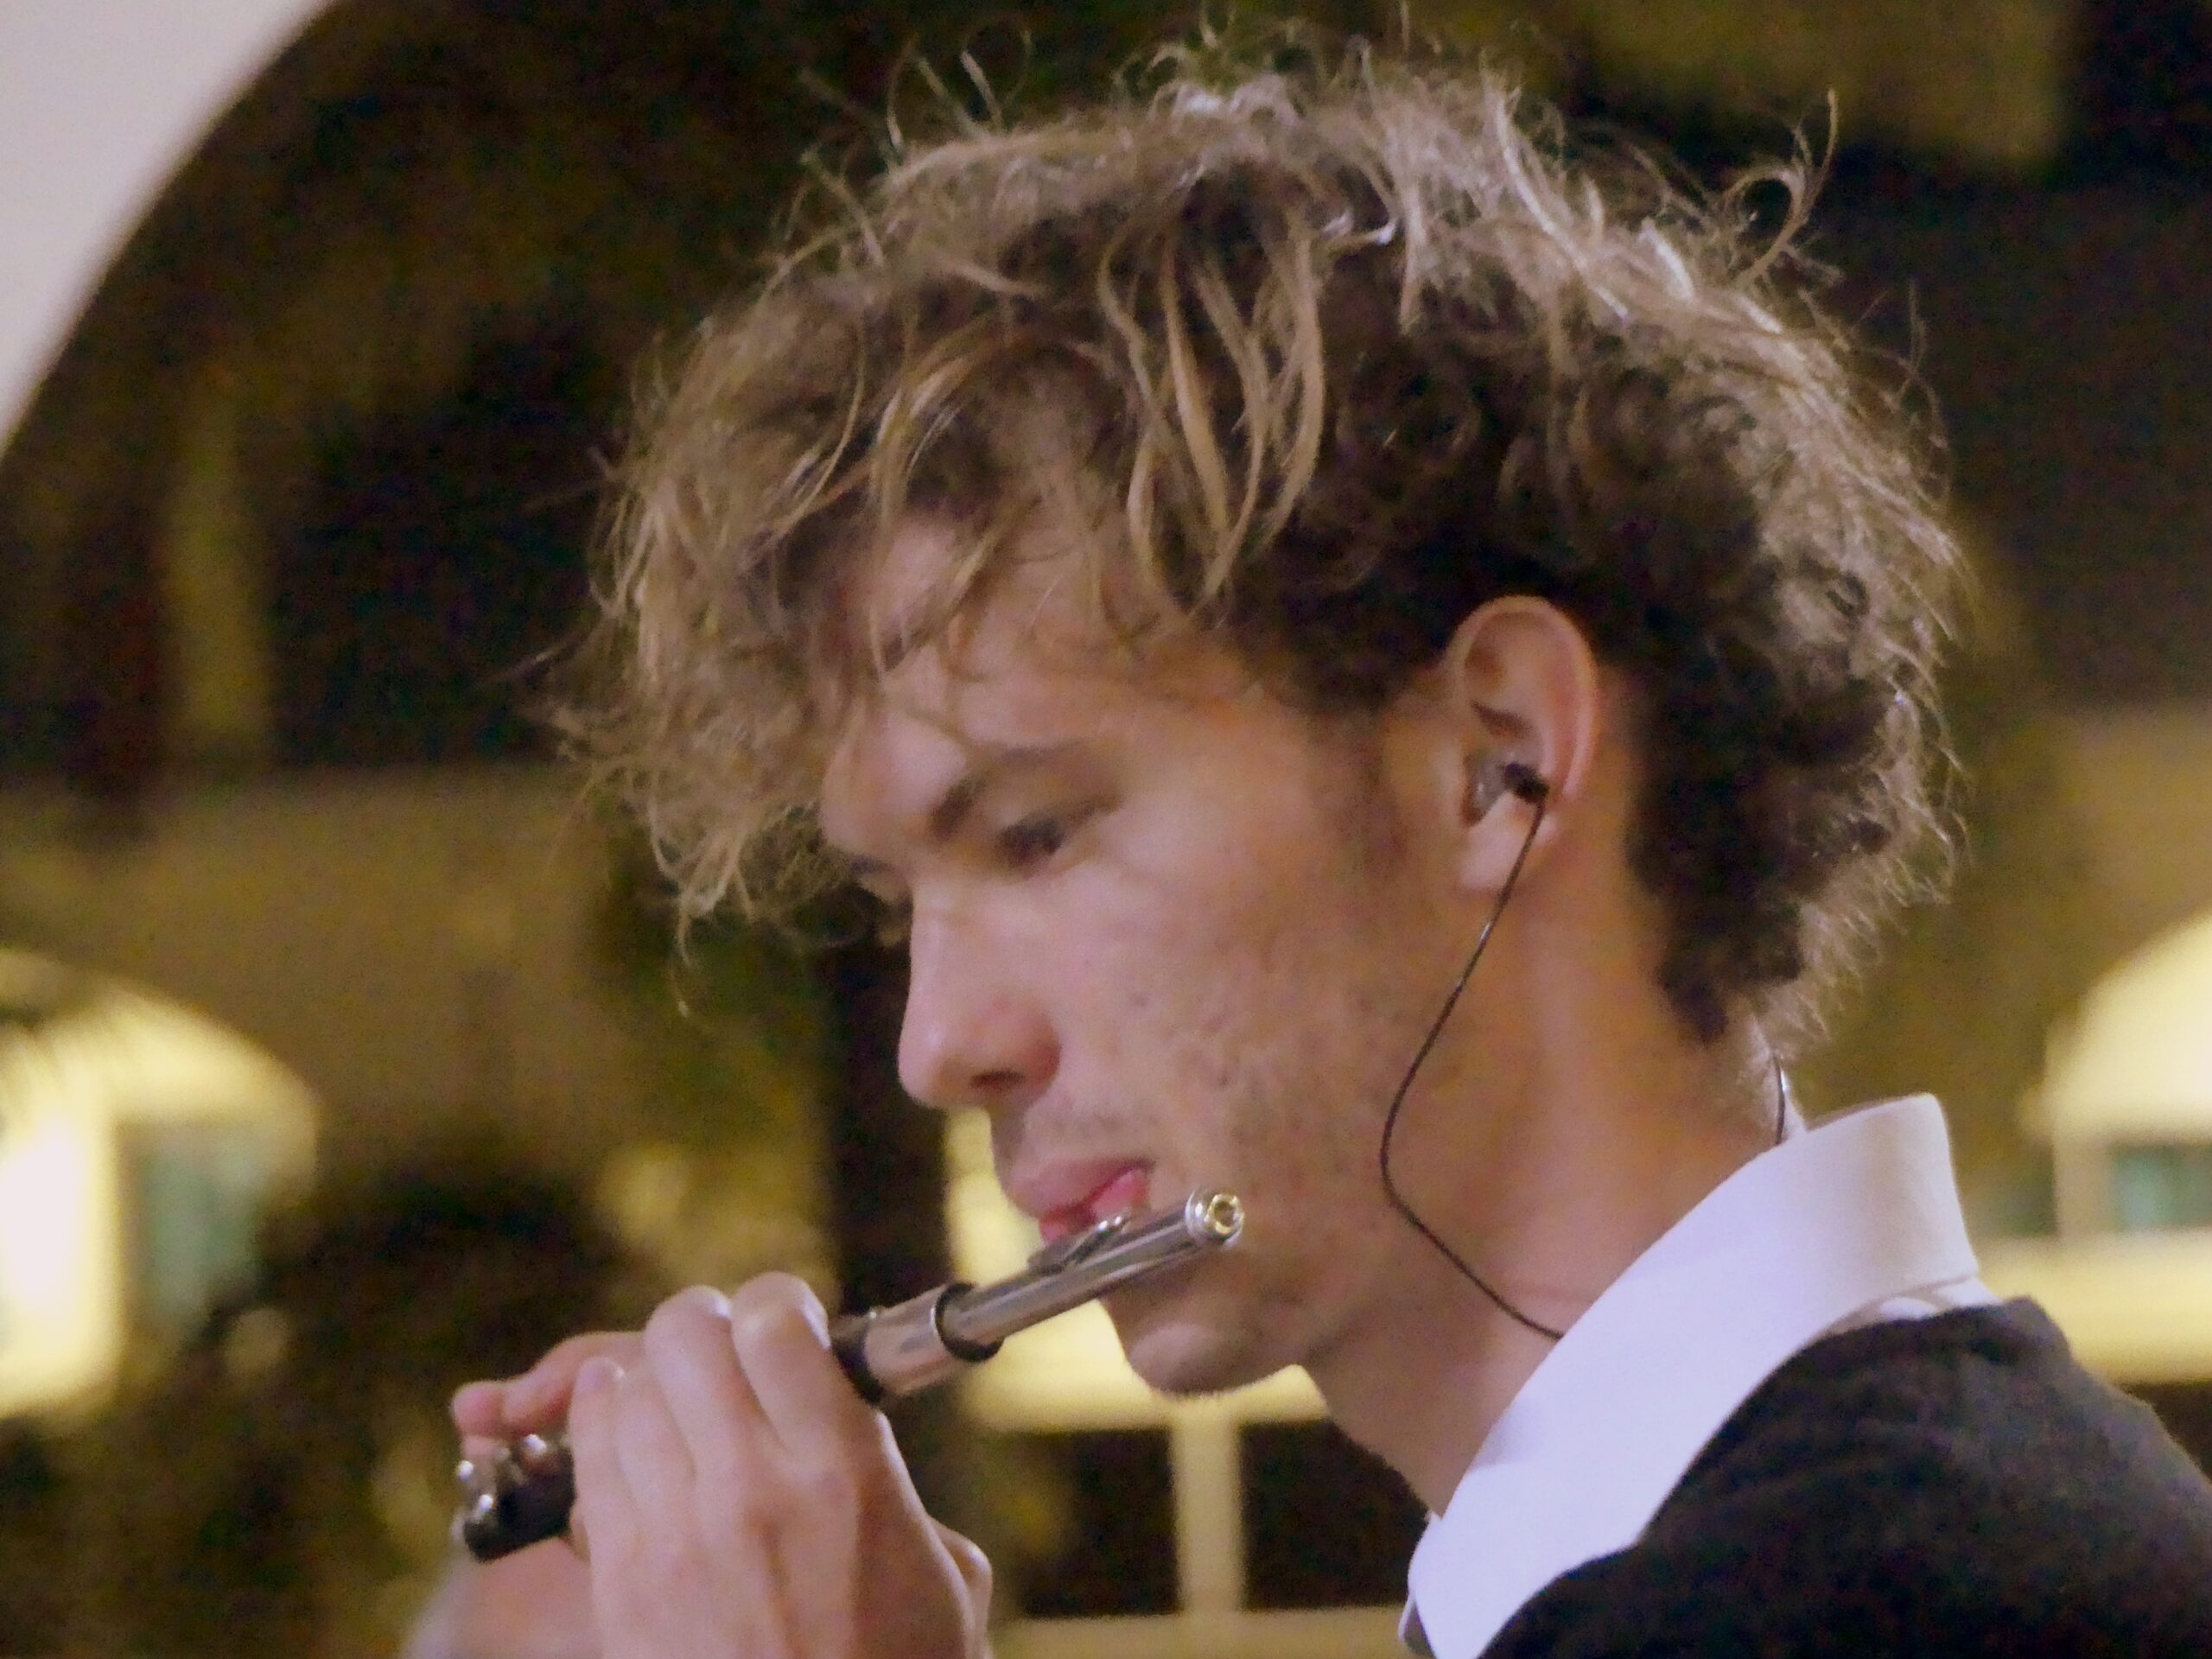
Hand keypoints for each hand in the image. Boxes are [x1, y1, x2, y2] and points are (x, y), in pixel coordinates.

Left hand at [453, 1276, 990, 1658]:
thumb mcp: (939, 1573)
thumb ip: (887, 1483)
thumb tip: (846, 1434)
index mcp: (845, 1473)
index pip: (775, 1321)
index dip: (775, 1304)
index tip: (783, 1322)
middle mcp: (753, 1488)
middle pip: (686, 1334)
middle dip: (703, 1326)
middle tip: (722, 1351)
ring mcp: (676, 1536)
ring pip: (625, 1388)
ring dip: (649, 1377)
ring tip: (672, 1393)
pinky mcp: (621, 1584)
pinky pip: (587, 1463)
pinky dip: (602, 1430)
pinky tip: (627, 1433)